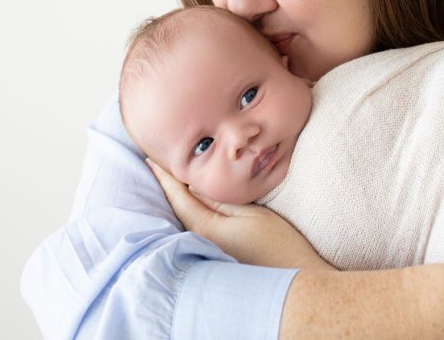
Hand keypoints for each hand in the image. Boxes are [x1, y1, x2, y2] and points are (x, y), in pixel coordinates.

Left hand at [146, 158, 334, 270]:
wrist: (291, 285)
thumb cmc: (278, 244)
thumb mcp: (251, 213)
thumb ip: (221, 199)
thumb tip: (196, 186)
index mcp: (206, 228)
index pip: (179, 197)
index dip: (165, 177)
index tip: (151, 159)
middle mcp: (200, 242)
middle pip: (178, 209)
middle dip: (168, 187)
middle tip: (156, 164)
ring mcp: (207, 252)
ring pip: (186, 220)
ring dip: (178, 201)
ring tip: (171, 180)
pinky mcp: (217, 257)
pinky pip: (196, 230)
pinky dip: (190, 214)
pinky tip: (193, 206)